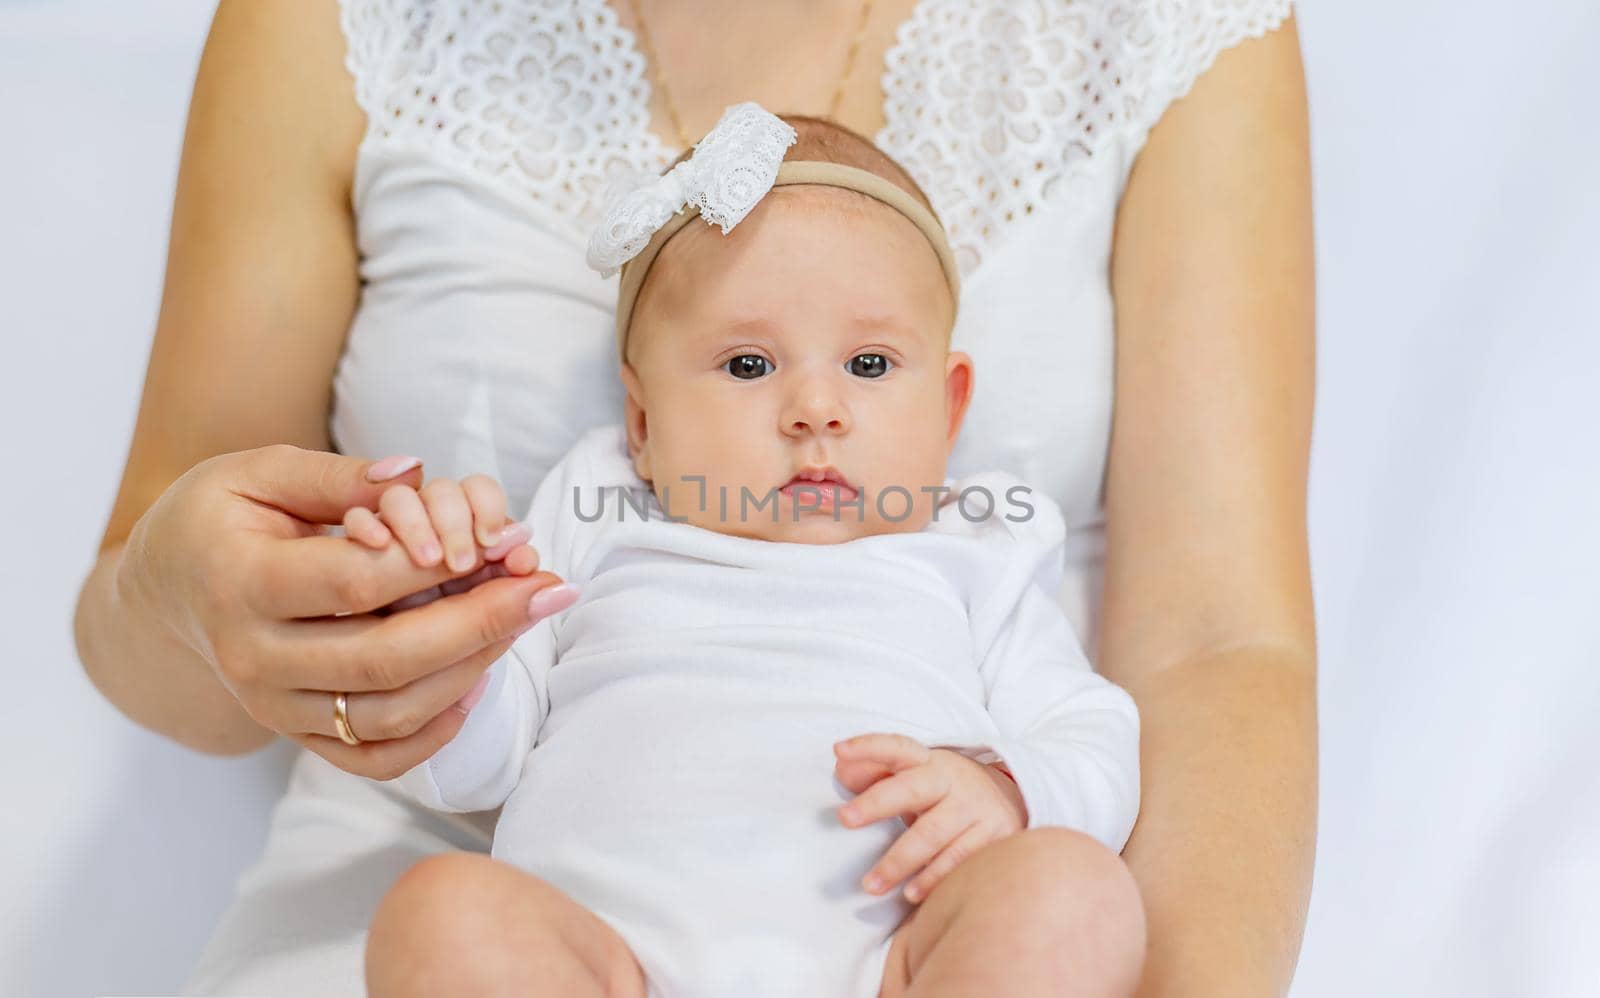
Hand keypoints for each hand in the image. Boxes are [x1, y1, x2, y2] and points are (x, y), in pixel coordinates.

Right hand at [117, 443, 570, 780]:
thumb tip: (411, 472)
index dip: (438, 563)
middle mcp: (254, 659)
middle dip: (482, 622)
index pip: (355, 583)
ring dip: (473, 668)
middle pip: (386, 658)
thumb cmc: (220, 519)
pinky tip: (478, 678)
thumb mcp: (258, 473)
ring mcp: (275, 708)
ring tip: (523, 617)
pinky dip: (436, 731)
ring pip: (390, 712)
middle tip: (547, 587)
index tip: (509, 539)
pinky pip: (376, 757)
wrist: (166, 593)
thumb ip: (336, 476)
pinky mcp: (297, 735)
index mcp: (239, 584)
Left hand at [833, 733, 1027, 903]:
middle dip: (876, 803)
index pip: (897, 747)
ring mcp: (976, 808)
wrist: (1012, 801)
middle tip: (843, 818)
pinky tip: (911, 894)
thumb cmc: (945, 792)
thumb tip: (841, 769)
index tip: (839, 751)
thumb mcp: (917, 775)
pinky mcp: (996, 835)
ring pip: (933, 833)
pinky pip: (960, 860)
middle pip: (912, 789)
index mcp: (929, 762)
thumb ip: (877, 772)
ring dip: (899, 860)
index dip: (869, 747)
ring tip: (871, 884)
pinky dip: (933, 878)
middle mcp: (952, 781)